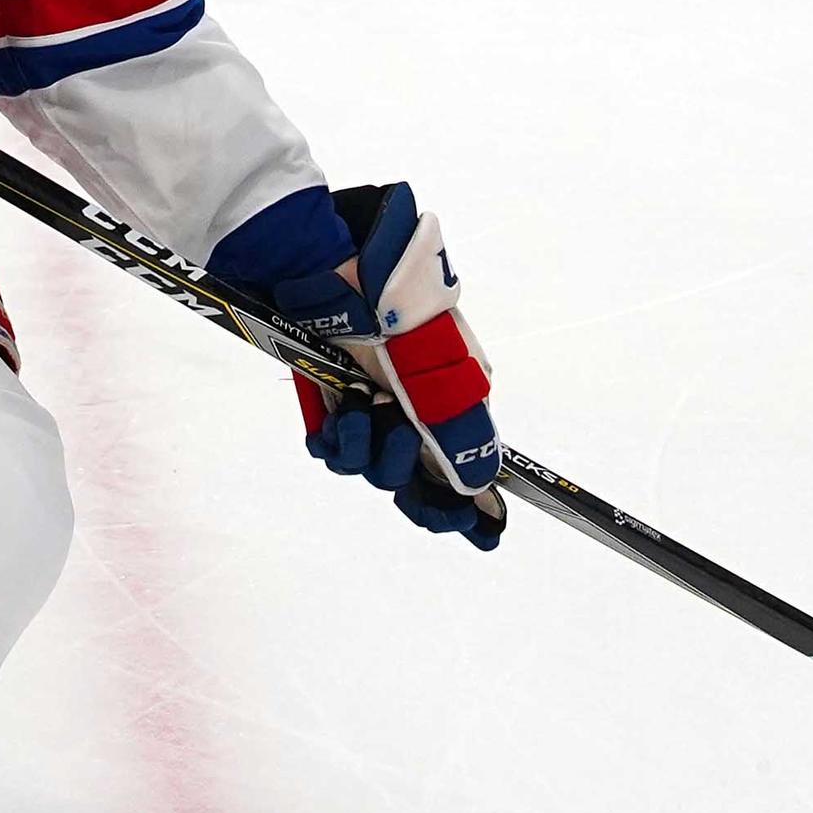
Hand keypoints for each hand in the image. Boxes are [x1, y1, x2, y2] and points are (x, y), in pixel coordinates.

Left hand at [206, 183, 501, 549]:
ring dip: (364, 448)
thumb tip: (481, 489)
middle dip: (403, 468)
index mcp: (451, 404)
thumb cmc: (399, 316)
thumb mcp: (441, 377)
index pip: (461, 473)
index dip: (466, 509)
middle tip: (400, 436)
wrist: (335, 276)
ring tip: (360, 407)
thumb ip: (459, 435)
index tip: (480, 535)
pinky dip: (337, 439)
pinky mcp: (331, 402)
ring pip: (368, 467)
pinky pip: (333, 450)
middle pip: (411, 479)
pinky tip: (341, 409)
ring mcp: (371, 408)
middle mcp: (412, 412)